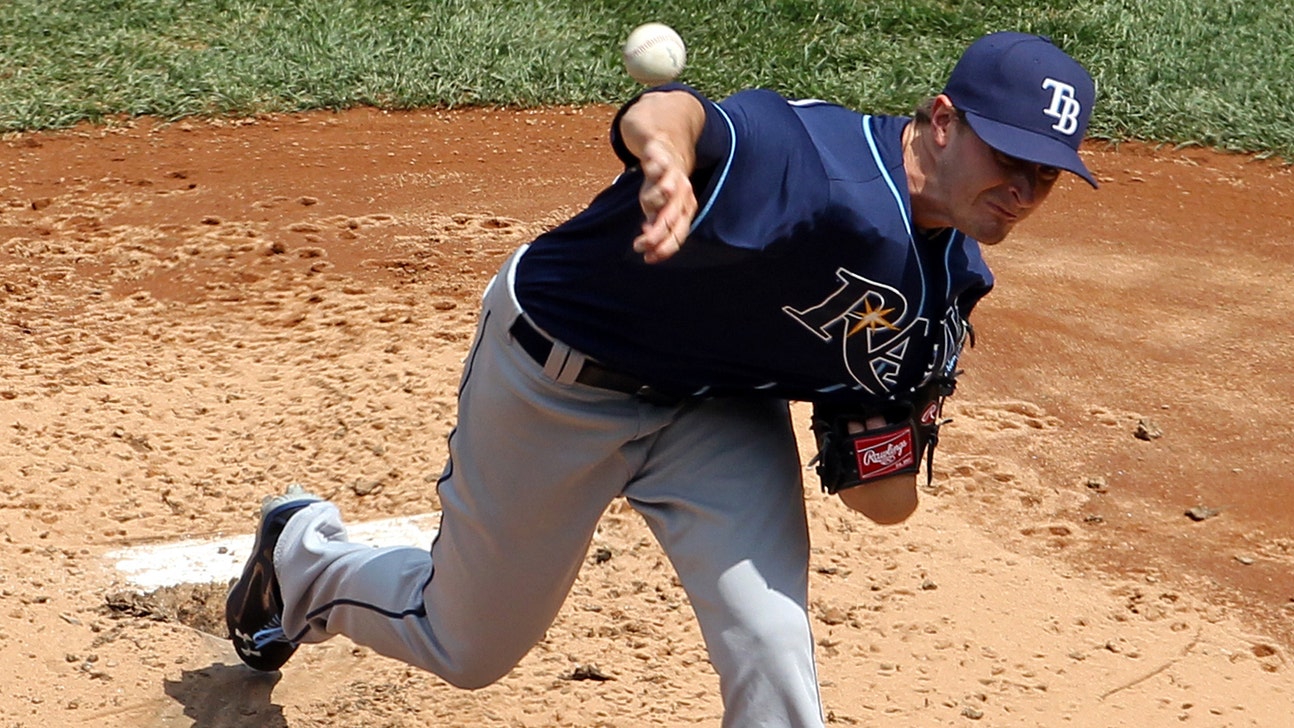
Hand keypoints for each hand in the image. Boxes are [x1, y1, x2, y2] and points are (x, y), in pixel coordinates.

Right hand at [631, 139, 697, 263]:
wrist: (668, 148)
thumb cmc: (663, 183)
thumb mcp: (660, 207)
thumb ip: (656, 224)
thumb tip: (649, 243)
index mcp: (685, 208)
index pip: (679, 234)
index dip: (665, 249)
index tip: (647, 259)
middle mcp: (682, 193)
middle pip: (672, 217)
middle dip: (656, 235)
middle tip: (638, 246)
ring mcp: (672, 174)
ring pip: (665, 191)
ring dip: (654, 200)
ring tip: (645, 204)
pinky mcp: (660, 157)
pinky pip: (658, 164)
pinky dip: (654, 168)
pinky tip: (649, 170)